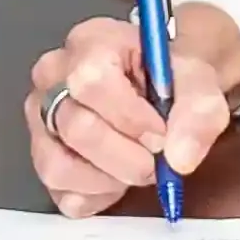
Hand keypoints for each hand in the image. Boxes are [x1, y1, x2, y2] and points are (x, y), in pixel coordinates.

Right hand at [25, 0, 239, 214]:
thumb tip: (180, 157)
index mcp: (90, 43)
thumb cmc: (170, 79)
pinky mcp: (40, 157)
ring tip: (136, 166)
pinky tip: (116, 177)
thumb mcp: (199, 81)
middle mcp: (53, 76)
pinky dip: (96, 196)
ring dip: (109, 180)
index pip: (92, 81)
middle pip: (77, 128)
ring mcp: (39, 118)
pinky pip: (60, 193)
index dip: (131, 118)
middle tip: (155, 157)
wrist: (163, 90)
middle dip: (127, 157)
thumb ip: (199, 111)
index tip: (162, 133)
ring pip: (59, 167)